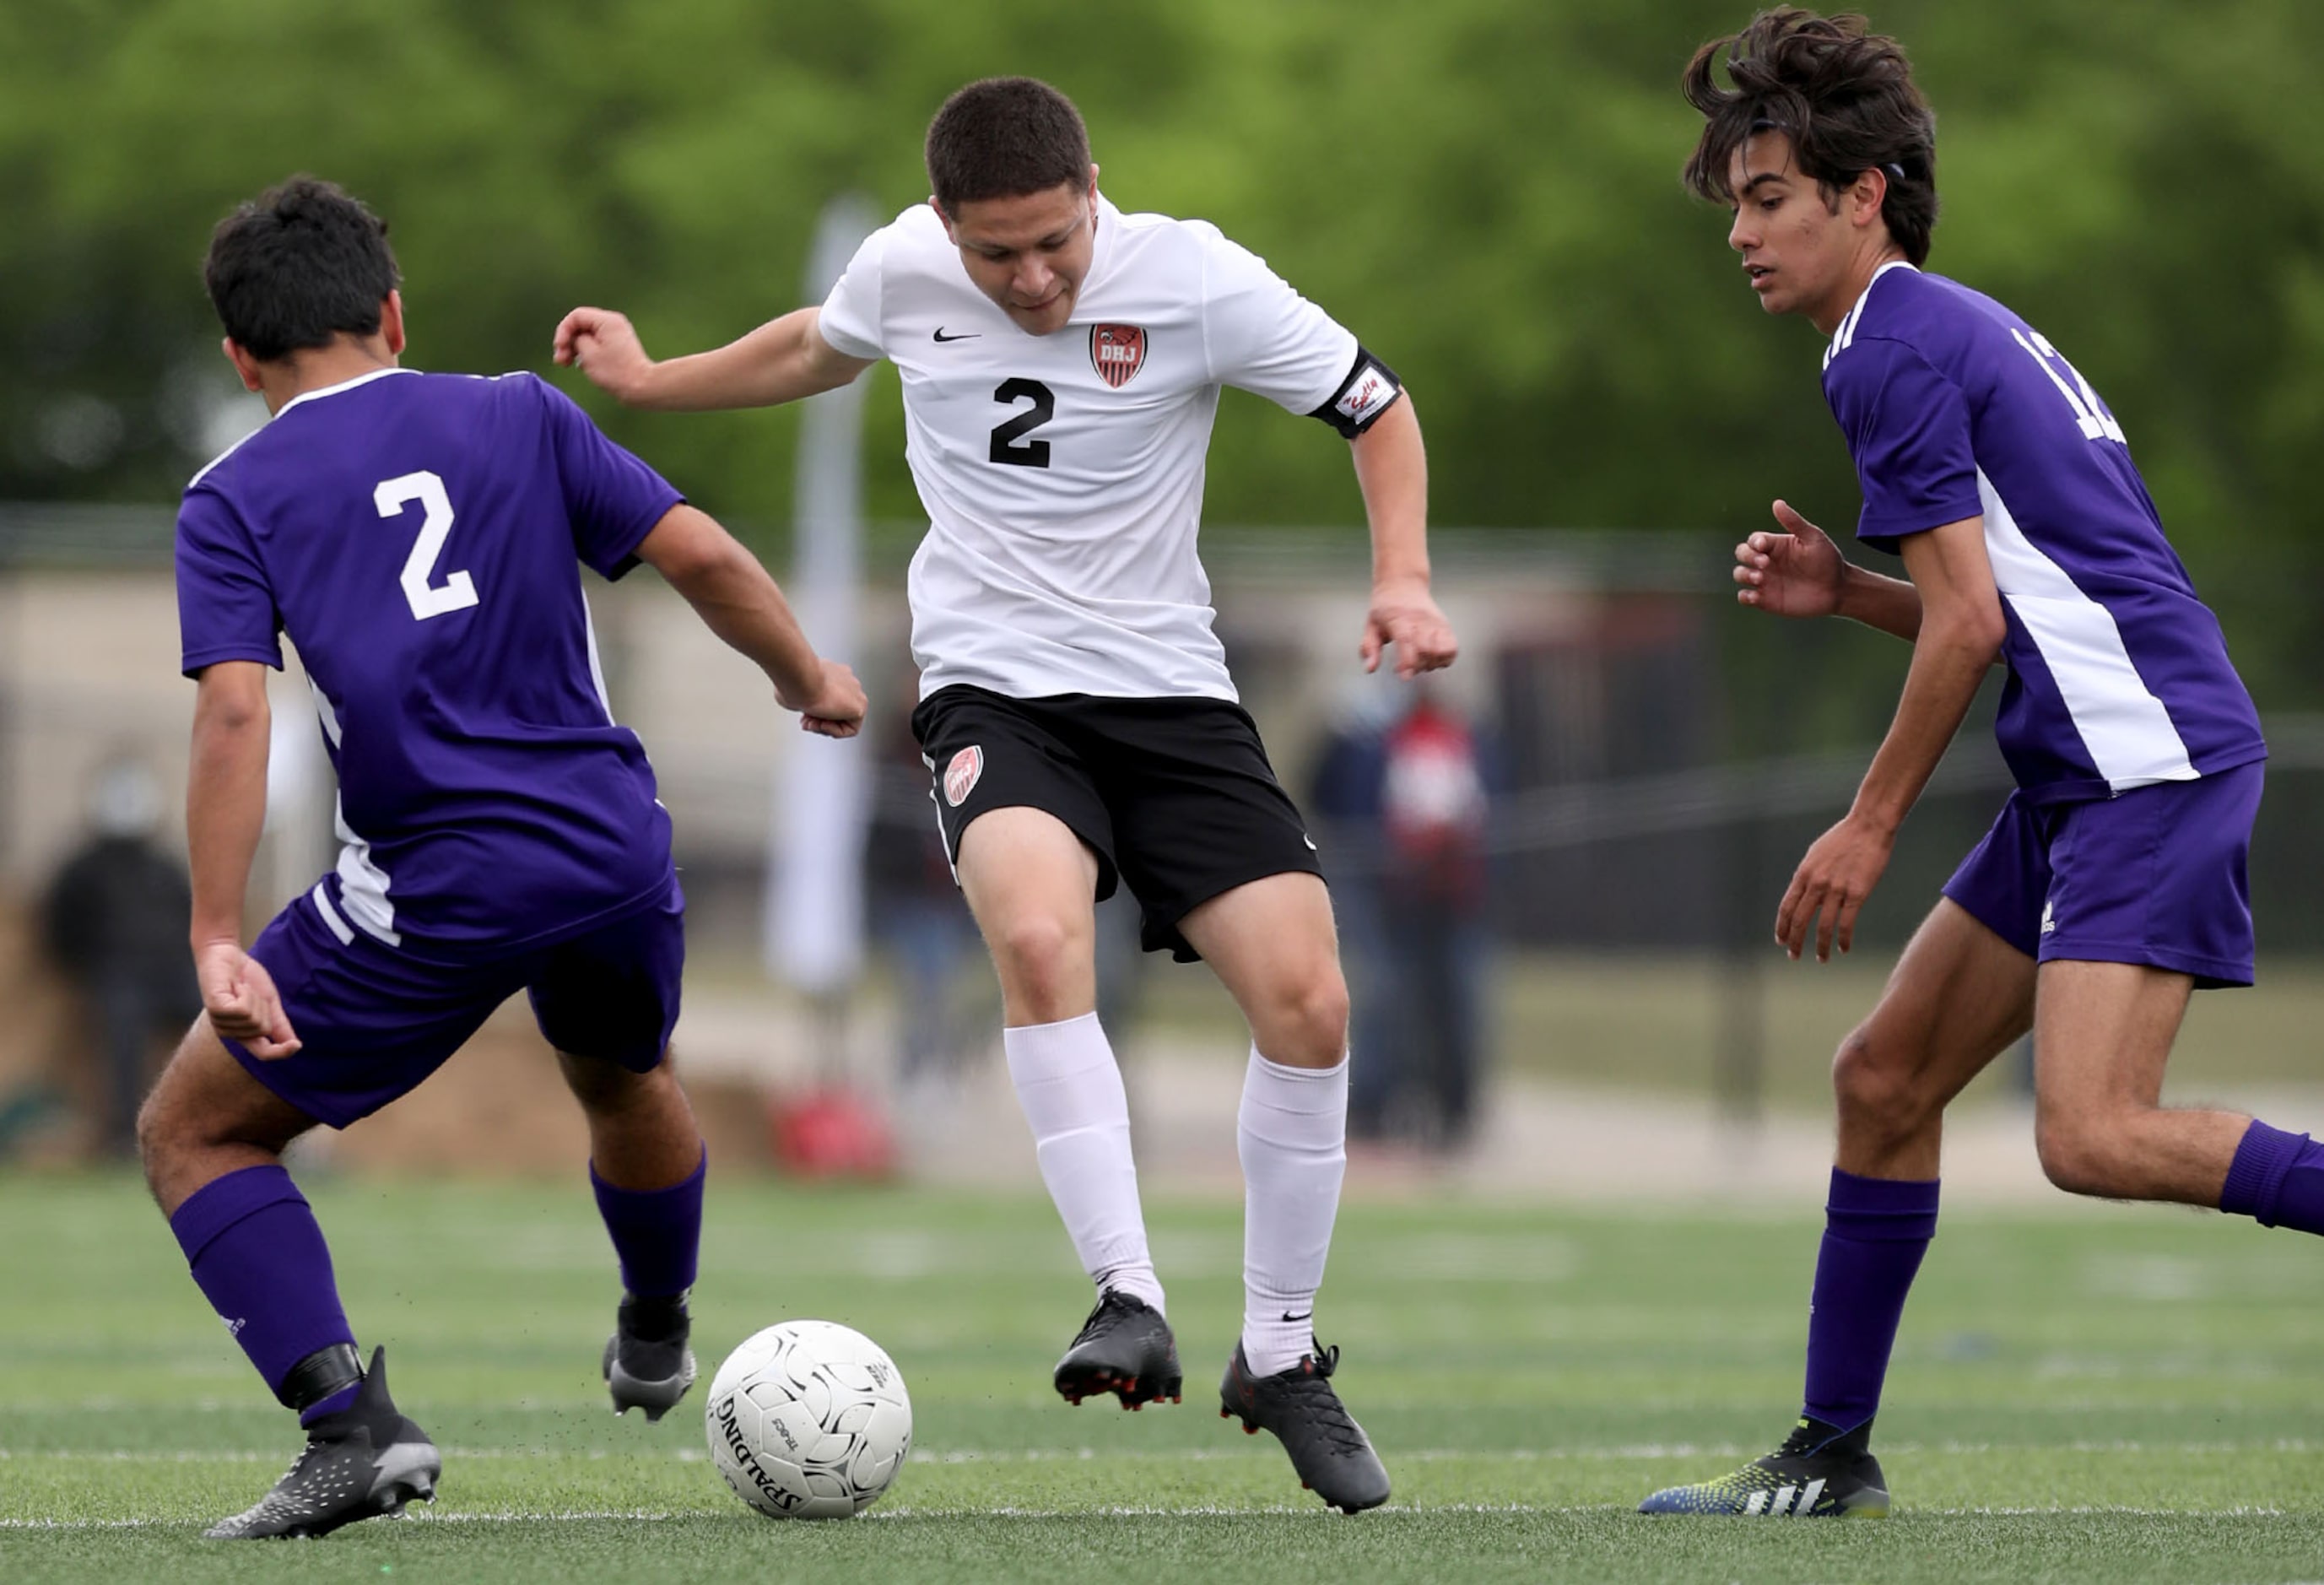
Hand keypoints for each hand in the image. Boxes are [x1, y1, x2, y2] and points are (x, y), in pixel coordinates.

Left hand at [194, 940, 300, 1057]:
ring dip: (254, 998)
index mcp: (242, 1033)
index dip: (280, 1052)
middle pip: (264, 1029)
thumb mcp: (269, 1002)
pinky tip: (235, 986)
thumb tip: (295, 1045)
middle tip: (251, 992)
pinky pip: (242, 1010)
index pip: (263, 1053)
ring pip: (253, 1020)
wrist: (226, 954)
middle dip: (265, 1007)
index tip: (296, 1046)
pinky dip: (246, 994)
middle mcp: (228, 1032)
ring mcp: (220, 1022)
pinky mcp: (215, 1009)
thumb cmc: (246, 977)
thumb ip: (279, 1025)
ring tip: (241, 988)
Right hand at [552, 306, 651, 402]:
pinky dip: (586, 353)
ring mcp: (616, 335)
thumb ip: (576, 340)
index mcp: (607, 320)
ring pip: (587, 336)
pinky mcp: (618, 347)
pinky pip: (596, 344)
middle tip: (560, 361)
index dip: (563, 331)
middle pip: (581, 325)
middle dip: (567, 341)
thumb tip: (575, 338)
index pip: (576, 316)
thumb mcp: (588, 354)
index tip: (560, 348)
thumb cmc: (616, 373)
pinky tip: (581, 366)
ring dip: (574, 348)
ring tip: (565, 364)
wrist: (641, 388)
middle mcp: (613, 323)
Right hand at [783, 659, 867, 738]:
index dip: (815, 712)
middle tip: (806, 722)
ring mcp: (855, 693)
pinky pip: (851, 729)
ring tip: (812, 723)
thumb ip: (801, 697)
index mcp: (832, 672)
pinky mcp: (860, 707)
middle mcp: (846, 681)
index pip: (829, 698)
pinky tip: (823, 723)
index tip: (803, 716)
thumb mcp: (793, 689)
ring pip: (844, 720)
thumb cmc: (793, 683)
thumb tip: (797, 702)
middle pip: (837, 710)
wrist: (801, 679)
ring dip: (824, 727)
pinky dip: (835, 731)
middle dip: (818, 720)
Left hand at [1360, 576, 1457, 677]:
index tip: (1404, 676)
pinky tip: (1432, 659)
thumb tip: (1370, 669)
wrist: (1403, 584)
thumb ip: (1370, 648)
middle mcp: (1420, 620)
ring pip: (1442, 650)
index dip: (1408, 661)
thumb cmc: (1384, 609)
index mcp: (1399, 618)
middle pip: (1425, 649)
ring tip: (1419, 662)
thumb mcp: (1371, 625)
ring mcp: (1435, 622)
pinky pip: (1452, 648)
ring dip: (1431, 664)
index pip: (1407, 640)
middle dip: (1417, 666)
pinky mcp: (1445, 625)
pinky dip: (1445, 659)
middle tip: (1405, 667)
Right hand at [1735, 500, 1846, 618]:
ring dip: (1744, 575)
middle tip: (1764, 564)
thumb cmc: (1828, 561)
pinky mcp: (1766, 600)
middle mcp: (1767, 562)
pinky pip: (1745, 597)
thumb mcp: (1814, 538)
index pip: (1754, 540)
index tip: (1763, 546)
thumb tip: (1777, 503)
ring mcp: (1765, 581)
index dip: (1754, 542)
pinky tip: (1757, 596)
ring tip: (1759, 579)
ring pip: (1739, 574)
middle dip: (1747, 556)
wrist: (1838, 590)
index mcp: (1776, 546)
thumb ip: (1794, 522)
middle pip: (1742, 554)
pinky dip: (1745, 596)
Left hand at [1776, 812, 1895, 961]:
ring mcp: (1836, 889)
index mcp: (1803, 874)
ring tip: (1822, 958)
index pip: (1787, 907)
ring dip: (1820, 946)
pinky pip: (1847, 923)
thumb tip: (1802, 894)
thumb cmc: (1843, 839)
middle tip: (1794, 956)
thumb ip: (1808, 876)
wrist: (1868, 826)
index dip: (1782, 927)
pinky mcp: (1857, 893)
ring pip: (1822, 926)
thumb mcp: (1816, 855)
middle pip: (1799, 920)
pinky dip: (1843, 939)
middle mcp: (1816, 883)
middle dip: (1795, 942)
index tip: (1781, 941)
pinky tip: (1843, 949)